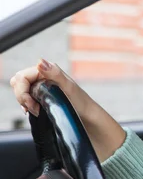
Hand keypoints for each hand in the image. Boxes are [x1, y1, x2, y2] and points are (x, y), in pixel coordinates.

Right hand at [10, 59, 125, 161]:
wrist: (87, 116)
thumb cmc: (81, 102)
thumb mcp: (68, 87)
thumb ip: (54, 73)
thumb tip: (40, 62)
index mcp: (48, 70)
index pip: (22, 77)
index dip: (22, 91)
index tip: (31, 104)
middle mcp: (44, 76)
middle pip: (19, 82)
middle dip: (22, 96)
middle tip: (34, 108)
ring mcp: (42, 85)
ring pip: (21, 89)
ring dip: (24, 101)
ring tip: (36, 110)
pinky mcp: (42, 95)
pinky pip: (26, 97)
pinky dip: (27, 104)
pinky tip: (35, 110)